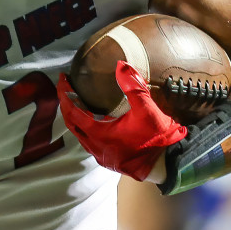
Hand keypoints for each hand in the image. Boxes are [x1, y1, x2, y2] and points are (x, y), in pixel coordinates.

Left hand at [57, 61, 186, 180]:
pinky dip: (85, 127)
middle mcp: (95, 147)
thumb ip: (133, 86)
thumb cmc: (157, 138)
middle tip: (65, 86)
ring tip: (76, 99)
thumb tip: (121, 65)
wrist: (167, 164)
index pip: (72, 111)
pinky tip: (93, 118)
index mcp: (99, 134)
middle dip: (66, 103)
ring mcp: (100, 155)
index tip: (63, 78)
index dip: (65, 93)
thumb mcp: (147, 109)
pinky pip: (88, 141)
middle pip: (71, 123)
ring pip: (78, 134)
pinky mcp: (107, 160)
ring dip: (74, 116)